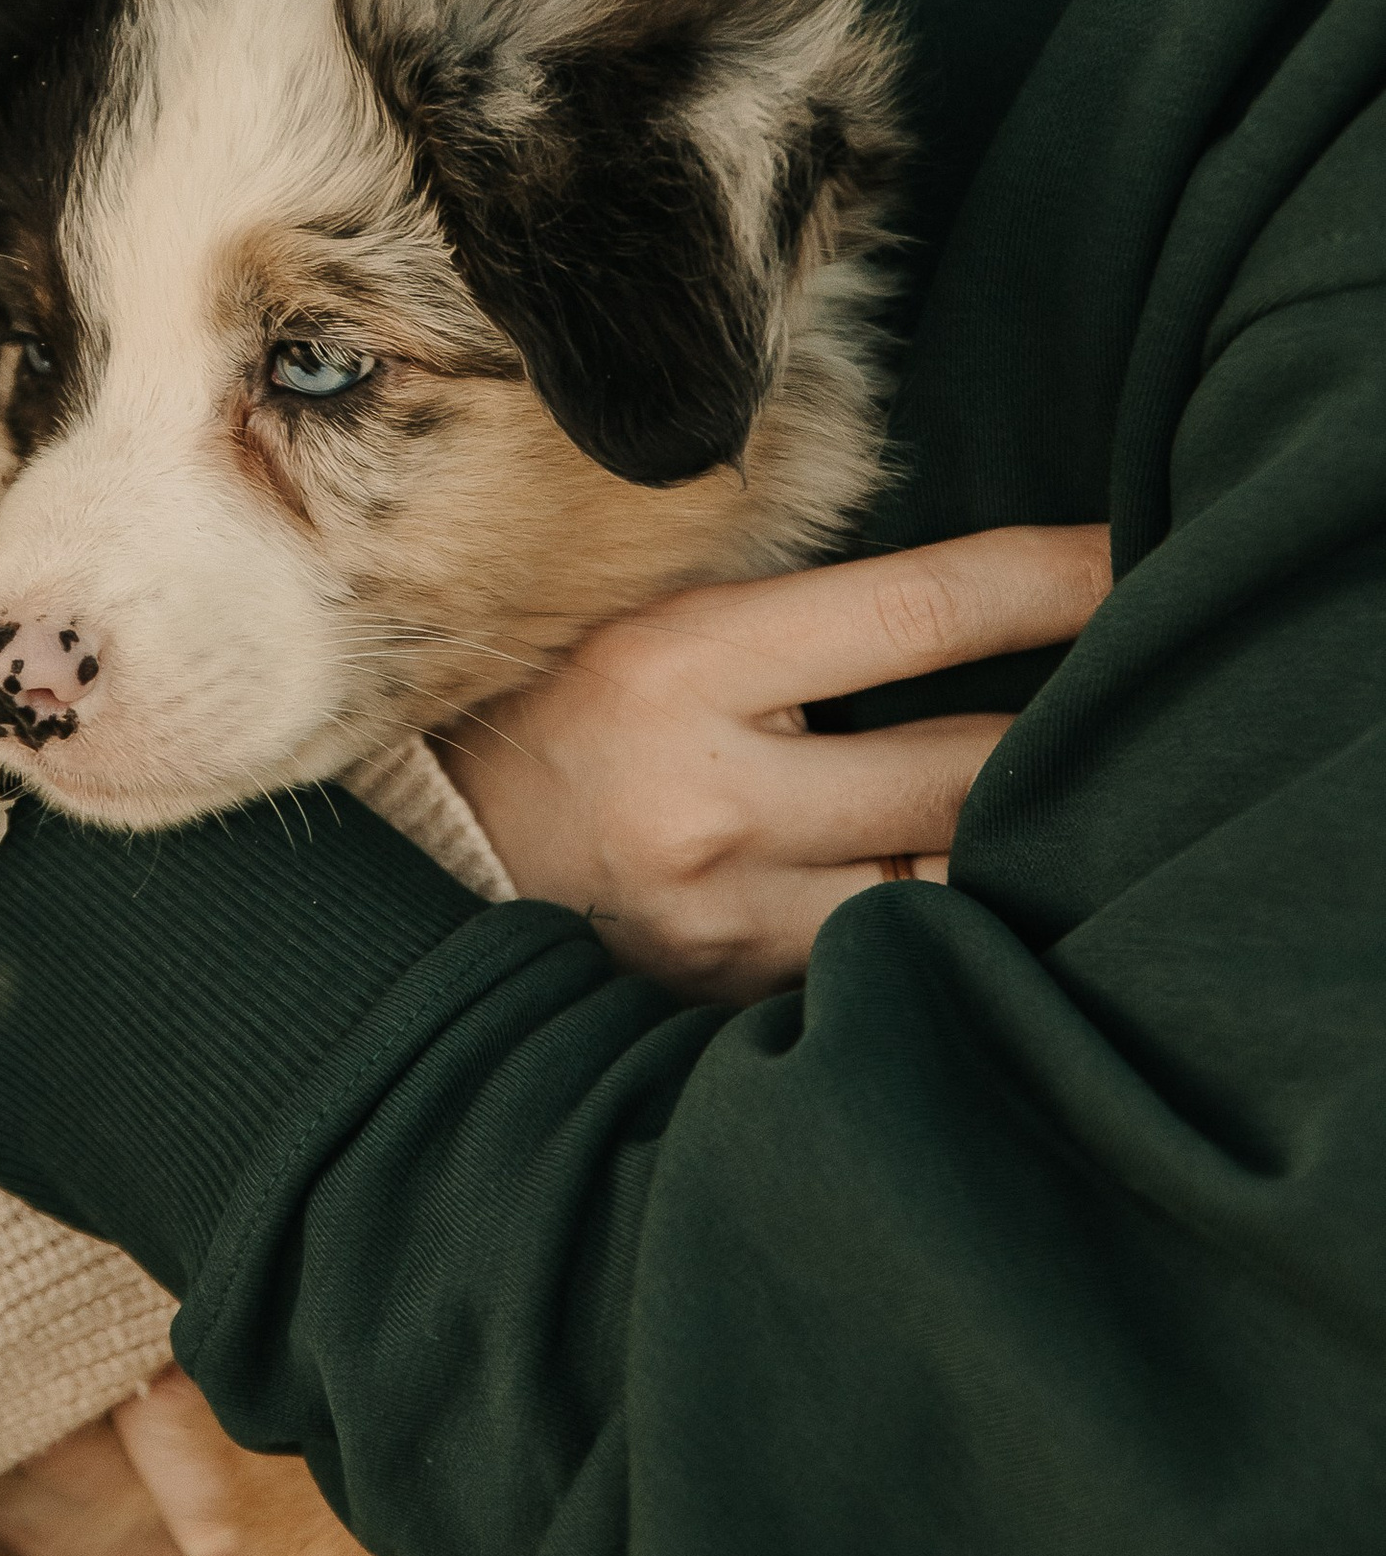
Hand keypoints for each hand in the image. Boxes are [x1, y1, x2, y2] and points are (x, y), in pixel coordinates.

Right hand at [439, 523, 1109, 1005]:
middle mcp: (708, 798)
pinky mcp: (732, 994)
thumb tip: (983, 585)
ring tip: (1071, 801)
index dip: (1055, 583)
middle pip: (969, 770)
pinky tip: (966, 889)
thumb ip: (797, 608)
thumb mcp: (655, 618)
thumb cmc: (556, 705)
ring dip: (1020, 843)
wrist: (415, 853)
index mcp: (682, 666)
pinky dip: (944, 921)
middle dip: (1069, 735)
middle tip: (1141, 696)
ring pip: (953, 883)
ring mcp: (724, 916)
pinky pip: (890, 954)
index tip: (1133, 562)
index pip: (921, 614)